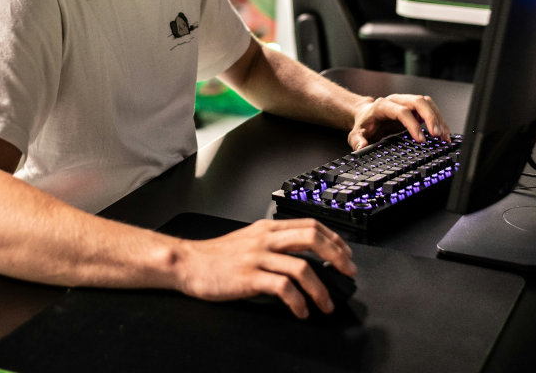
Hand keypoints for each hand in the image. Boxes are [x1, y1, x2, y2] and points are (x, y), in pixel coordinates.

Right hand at [173, 218, 354, 318]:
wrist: (188, 263)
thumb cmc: (216, 256)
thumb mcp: (249, 240)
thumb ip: (273, 242)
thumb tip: (303, 256)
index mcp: (268, 228)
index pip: (311, 225)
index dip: (334, 239)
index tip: (345, 255)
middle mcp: (265, 239)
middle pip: (312, 238)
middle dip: (336, 256)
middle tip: (347, 273)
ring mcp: (257, 257)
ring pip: (301, 267)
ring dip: (320, 289)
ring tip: (326, 304)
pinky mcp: (249, 277)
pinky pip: (283, 288)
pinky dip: (298, 302)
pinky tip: (301, 311)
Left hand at [347, 93, 450, 149]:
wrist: (366, 116)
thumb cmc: (364, 125)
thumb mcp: (356, 134)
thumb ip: (357, 140)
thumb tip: (362, 146)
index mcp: (383, 105)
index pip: (402, 111)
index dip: (413, 125)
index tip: (421, 140)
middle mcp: (397, 100)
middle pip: (418, 102)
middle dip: (430, 118)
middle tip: (437, 135)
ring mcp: (407, 102)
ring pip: (427, 103)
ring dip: (438, 119)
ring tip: (444, 136)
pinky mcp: (414, 108)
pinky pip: (430, 109)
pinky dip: (439, 120)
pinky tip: (443, 133)